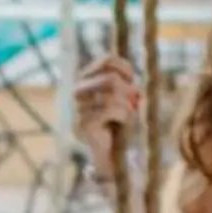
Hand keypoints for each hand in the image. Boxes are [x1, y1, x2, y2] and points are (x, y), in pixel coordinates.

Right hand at [73, 52, 141, 181]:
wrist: (108, 152)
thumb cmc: (116, 122)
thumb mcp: (122, 98)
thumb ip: (124, 84)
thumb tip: (133, 86)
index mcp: (85, 79)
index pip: (107, 60)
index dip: (125, 68)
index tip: (132, 80)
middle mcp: (77, 91)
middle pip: (110, 79)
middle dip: (128, 90)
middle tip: (134, 102)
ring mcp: (78, 107)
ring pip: (112, 94)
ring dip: (127, 105)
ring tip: (128, 114)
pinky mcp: (83, 123)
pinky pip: (111, 109)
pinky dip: (124, 115)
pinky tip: (122, 122)